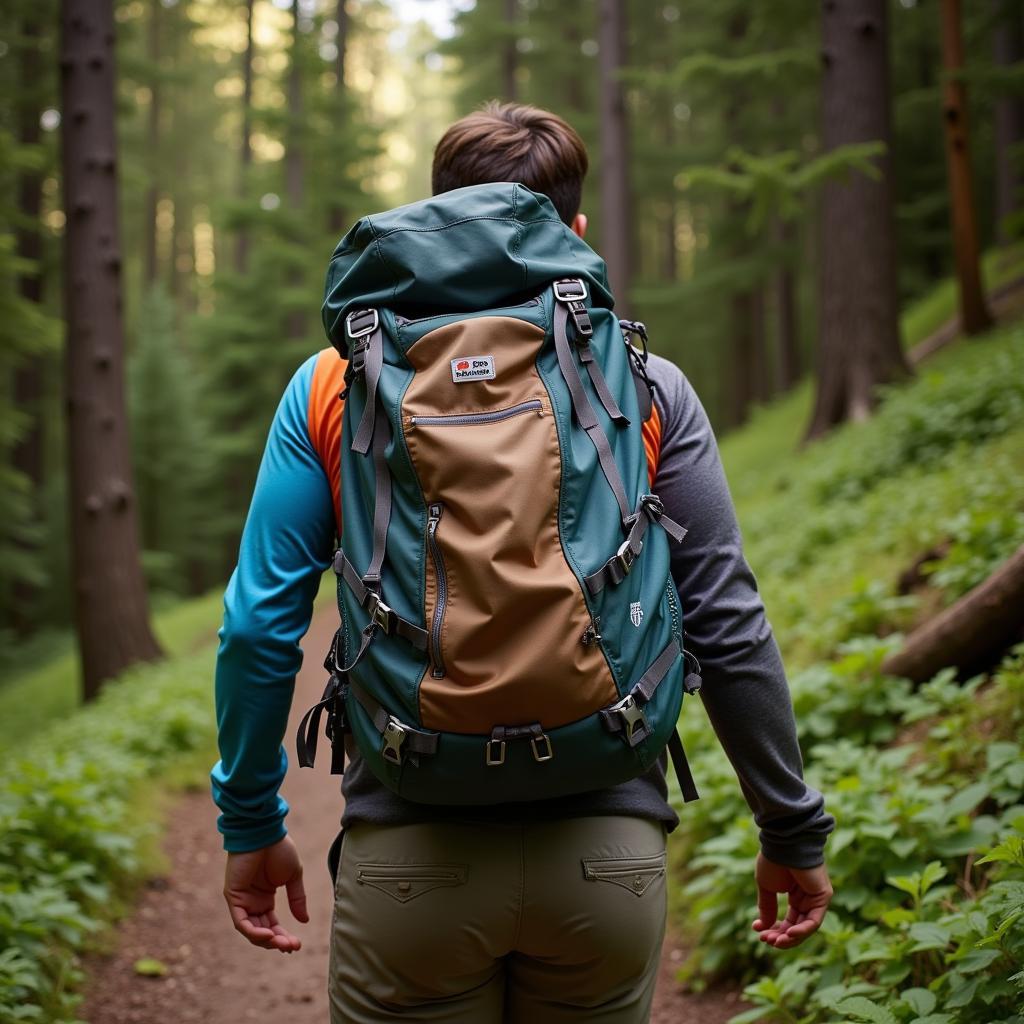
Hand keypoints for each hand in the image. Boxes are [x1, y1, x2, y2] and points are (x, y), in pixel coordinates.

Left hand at [224, 835, 308, 952]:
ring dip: (266, 940)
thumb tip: (304, 921)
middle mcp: (252, 902)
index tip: (297, 944)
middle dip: (277, 941)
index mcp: (264, 898)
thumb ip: (297, 899)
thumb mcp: (293, 876)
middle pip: (262, 931)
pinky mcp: (233, 896)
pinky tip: (269, 934)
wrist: (265, 832)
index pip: (272, 925)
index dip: (283, 937)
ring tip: (282, 943)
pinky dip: (253, 931)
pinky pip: (241, 921)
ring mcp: (242, 900)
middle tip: (292, 947)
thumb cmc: (279, 849)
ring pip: (250, 930)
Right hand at [753, 851, 832, 948]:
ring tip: (775, 941)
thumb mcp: (766, 887)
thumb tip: (762, 927)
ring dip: (790, 938)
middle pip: (797, 927)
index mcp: (795, 895)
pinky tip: (788, 933)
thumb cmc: (773, 860)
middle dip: (781, 937)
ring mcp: (816, 898)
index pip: (788, 921)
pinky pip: (814, 921)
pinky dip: (802, 930)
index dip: (774, 930)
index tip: (758, 932)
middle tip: (765, 941)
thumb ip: (766, 907)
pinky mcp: (823, 896)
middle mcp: (807, 898)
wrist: (782, 843)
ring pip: (806, 928)